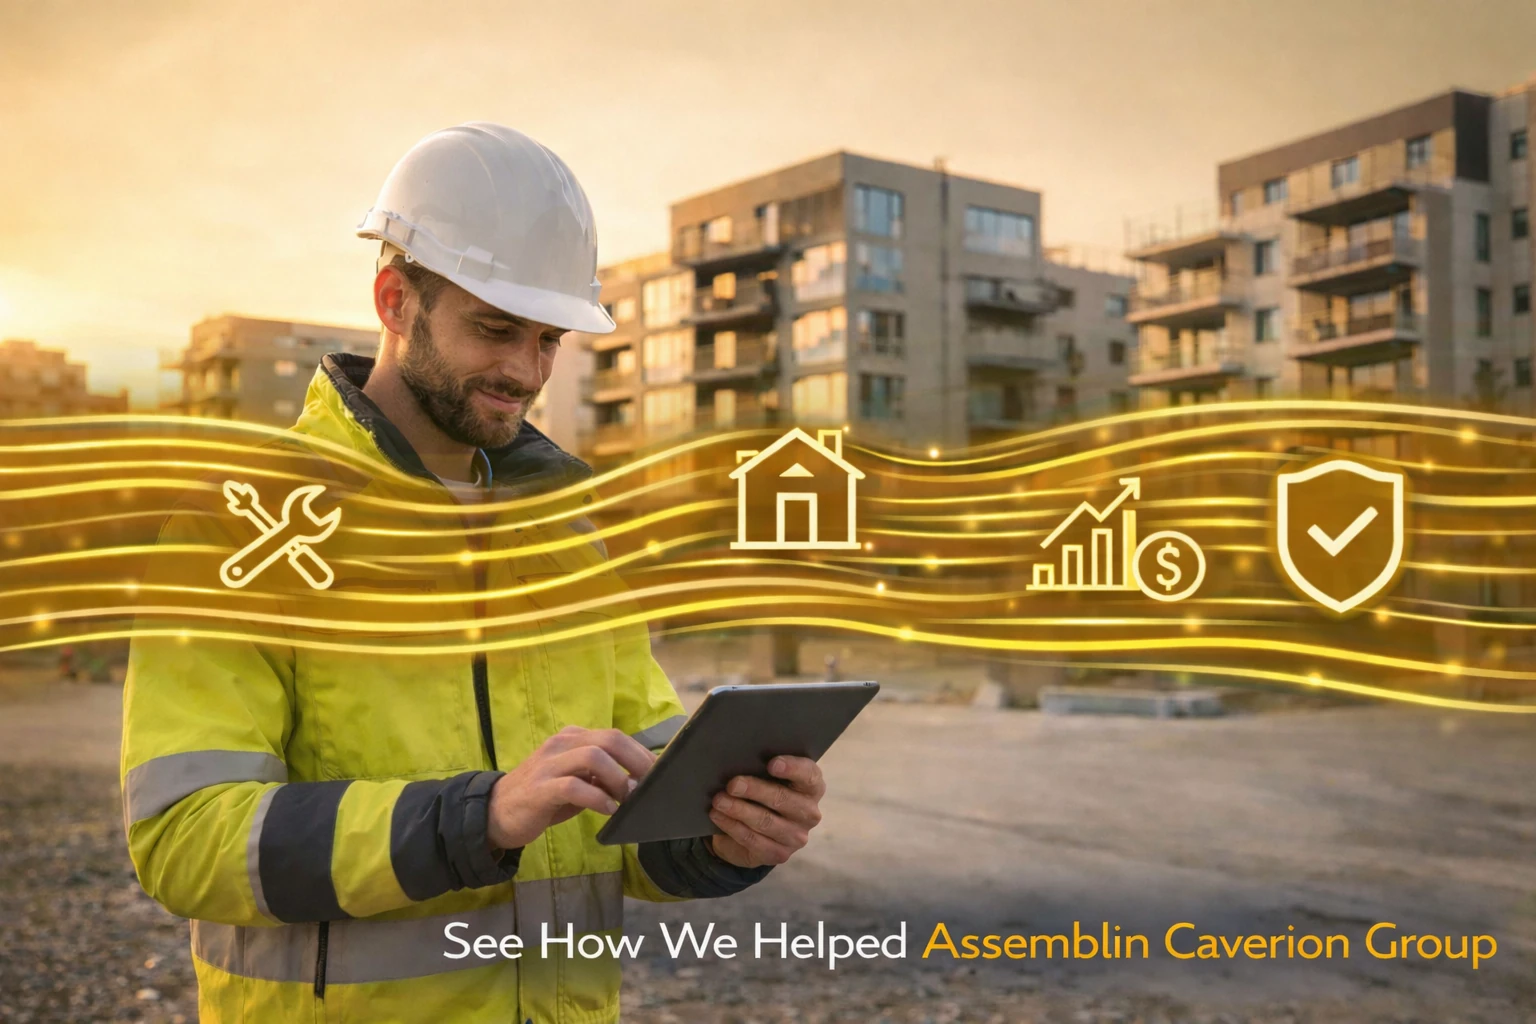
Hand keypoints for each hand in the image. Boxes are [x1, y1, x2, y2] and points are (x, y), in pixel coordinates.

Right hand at [486, 726, 654, 850]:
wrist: (495, 813)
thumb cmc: (542, 799)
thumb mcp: (575, 782)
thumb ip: (601, 777)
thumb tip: (637, 781)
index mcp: (572, 738)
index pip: (615, 736)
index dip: (641, 754)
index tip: (658, 774)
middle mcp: (561, 744)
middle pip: (610, 740)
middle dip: (637, 761)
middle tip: (650, 785)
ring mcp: (549, 764)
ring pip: (593, 756)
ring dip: (618, 778)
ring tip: (627, 798)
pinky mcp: (540, 789)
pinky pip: (574, 786)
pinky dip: (597, 798)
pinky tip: (608, 810)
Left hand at [707, 756, 824, 867]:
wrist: (754, 829)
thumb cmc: (761, 792)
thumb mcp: (765, 778)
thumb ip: (761, 768)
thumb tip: (739, 761)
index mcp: (812, 787)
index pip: (809, 775)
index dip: (792, 768)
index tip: (772, 763)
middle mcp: (809, 813)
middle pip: (783, 798)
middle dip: (755, 790)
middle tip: (732, 784)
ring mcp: (796, 837)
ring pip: (765, 821)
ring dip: (739, 810)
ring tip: (718, 800)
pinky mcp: (779, 854)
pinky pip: (753, 839)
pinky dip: (732, 826)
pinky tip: (718, 815)